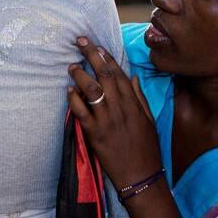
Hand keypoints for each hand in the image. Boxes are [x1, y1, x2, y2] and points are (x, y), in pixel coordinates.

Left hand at [67, 37, 161, 188]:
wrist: (140, 176)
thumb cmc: (146, 148)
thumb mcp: (149, 120)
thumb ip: (139, 98)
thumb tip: (133, 77)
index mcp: (134, 104)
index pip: (119, 75)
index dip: (107, 58)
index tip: (98, 46)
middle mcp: (120, 109)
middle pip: (104, 76)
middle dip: (92, 56)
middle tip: (80, 41)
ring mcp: (106, 120)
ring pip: (91, 90)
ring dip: (80, 75)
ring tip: (71, 66)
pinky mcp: (94, 134)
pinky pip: (81, 112)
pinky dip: (74, 99)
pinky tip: (69, 90)